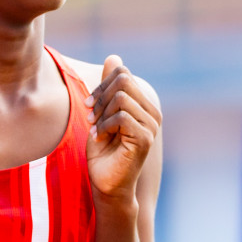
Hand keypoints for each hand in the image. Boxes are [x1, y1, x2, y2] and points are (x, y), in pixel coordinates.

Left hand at [84, 55, 159, 205]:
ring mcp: (152, 125)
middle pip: (123, 80)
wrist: (106, 184)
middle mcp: (153, 112)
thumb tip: (114, 57)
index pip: (122, 73)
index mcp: (144, 104)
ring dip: (101, 113)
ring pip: (121, 97)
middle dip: (100, 96)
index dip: (101, 85)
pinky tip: (99, 138)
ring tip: (95, 129)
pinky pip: (121, 116)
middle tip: (90, 117)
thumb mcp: (101, 114)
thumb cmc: (103, 152)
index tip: (89, 105)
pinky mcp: (145, 138)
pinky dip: (104, 126)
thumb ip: (109, 88)